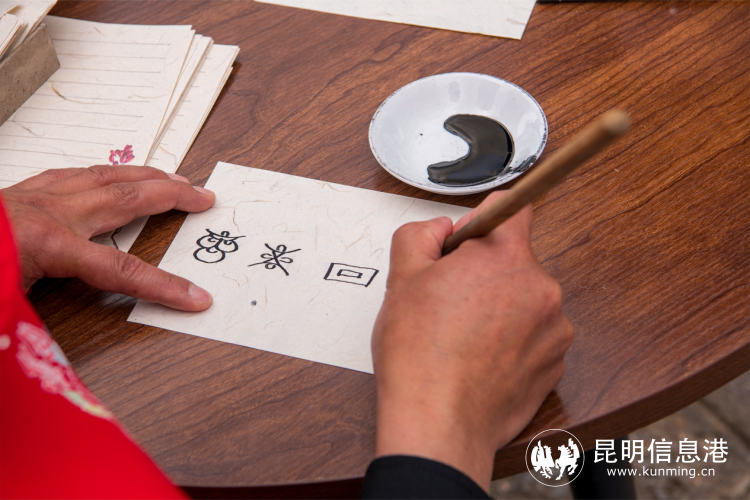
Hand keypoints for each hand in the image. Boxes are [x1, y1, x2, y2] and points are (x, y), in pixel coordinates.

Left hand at [2, 165, 215, 310]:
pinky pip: (73, 173)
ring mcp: (38, 196)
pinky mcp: (25, 190)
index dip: (163, 286)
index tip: (195, 296)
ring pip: (104, 176)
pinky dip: (103, 173)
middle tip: (204, 198)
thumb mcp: (6, 298)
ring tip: (173, 177)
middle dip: (172, 198)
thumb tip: (52, 344)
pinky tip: (114, 174)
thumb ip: (40, 315)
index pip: (121, 269)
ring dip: (145, 176)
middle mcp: (50, 212)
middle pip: (127, 200)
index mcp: (47, 244)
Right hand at [371, 192, 573, 490]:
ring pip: (524, 301)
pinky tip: (481, 358)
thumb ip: (420, 234)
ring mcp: (554, 329)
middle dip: (484, 273)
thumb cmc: (421, 358)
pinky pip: (534, 337)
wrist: (438, 424)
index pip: (513, 207)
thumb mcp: (401, 278)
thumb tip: (440, 229)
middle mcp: (541, 287)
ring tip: (464, 336)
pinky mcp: (556, 364)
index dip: (483, 221)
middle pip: (513, 260)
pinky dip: (512, 342)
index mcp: (505, 256)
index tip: (474, 234)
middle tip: (450, 300)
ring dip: (501, 309)